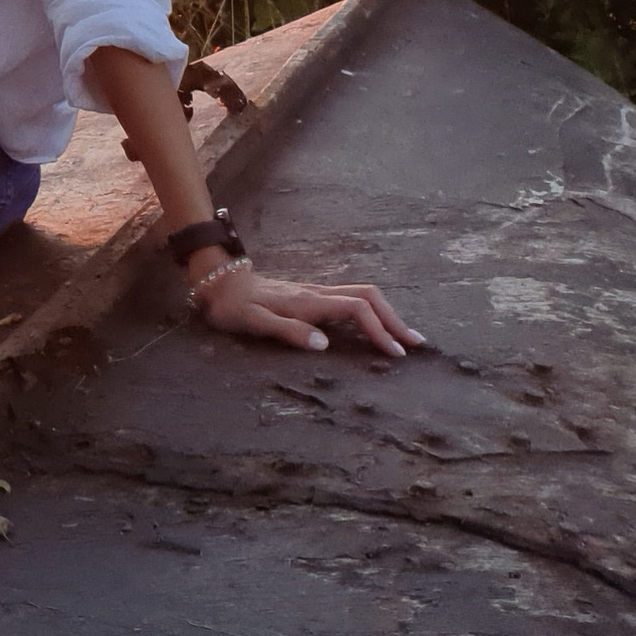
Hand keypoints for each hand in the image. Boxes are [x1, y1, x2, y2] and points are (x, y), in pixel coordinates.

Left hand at [193, 261, 420, 360]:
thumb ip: (287, 332)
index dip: (379, 329)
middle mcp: (317, 294)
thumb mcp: (254, 322)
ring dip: (387, 314)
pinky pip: (351, 300)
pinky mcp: (313, 296)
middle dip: (395, 319)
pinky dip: (372, 312)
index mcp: (308, 302)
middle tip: (416, 344)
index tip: (395, 354)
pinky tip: (376, 327)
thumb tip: (324, 344)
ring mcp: (316, 293)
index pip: (356, 310)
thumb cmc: (233, 306)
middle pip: (369, 296)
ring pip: (362, 295)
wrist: (219, 282)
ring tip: (405, 337)